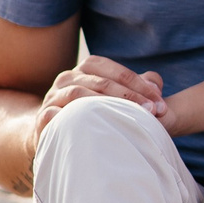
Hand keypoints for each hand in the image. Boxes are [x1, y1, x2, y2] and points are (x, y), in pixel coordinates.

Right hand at [32, 57, 165, 152]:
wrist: (58, 133)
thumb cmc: (96, 114)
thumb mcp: (120, 98)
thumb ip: (141, 88)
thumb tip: (156, 82)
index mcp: (86, 69)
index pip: (114, 70)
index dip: (139, 84)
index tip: (160, 103)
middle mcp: (67, 78)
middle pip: (100, 82)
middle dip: (130, 96)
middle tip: (152, 112)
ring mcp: (53, 97)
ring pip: (78, 95)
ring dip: (106, 106)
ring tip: (129, 119)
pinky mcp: (42, 117)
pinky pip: (52, 114)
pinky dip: (68, 117)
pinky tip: (88, 124)